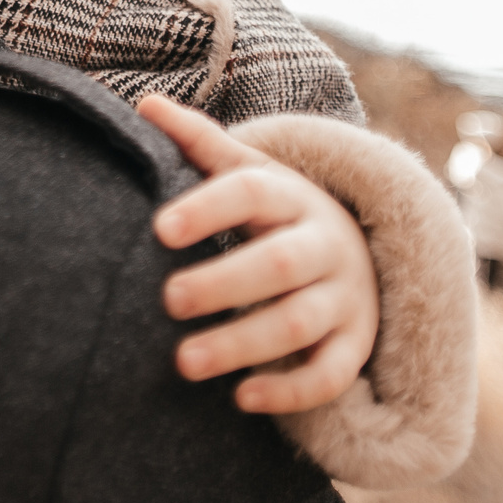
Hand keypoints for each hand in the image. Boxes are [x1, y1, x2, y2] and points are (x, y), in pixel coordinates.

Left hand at [142, 94, 380, 415]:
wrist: (358, 254)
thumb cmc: (279, 215)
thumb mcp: (249, 173)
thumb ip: (199, 144)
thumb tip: (143, 104)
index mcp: (294, 195)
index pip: (254, 191)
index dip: (208, 208)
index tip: (159, 229)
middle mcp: (325, 244)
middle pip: (278, 263)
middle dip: (221, 283)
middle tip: (166, 300)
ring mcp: (345, 297)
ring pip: (299, 323)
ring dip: (241, 344)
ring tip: (183, 362)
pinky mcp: (355, 345)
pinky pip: (331, 374)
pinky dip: (290, 390)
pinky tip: (241, 398)